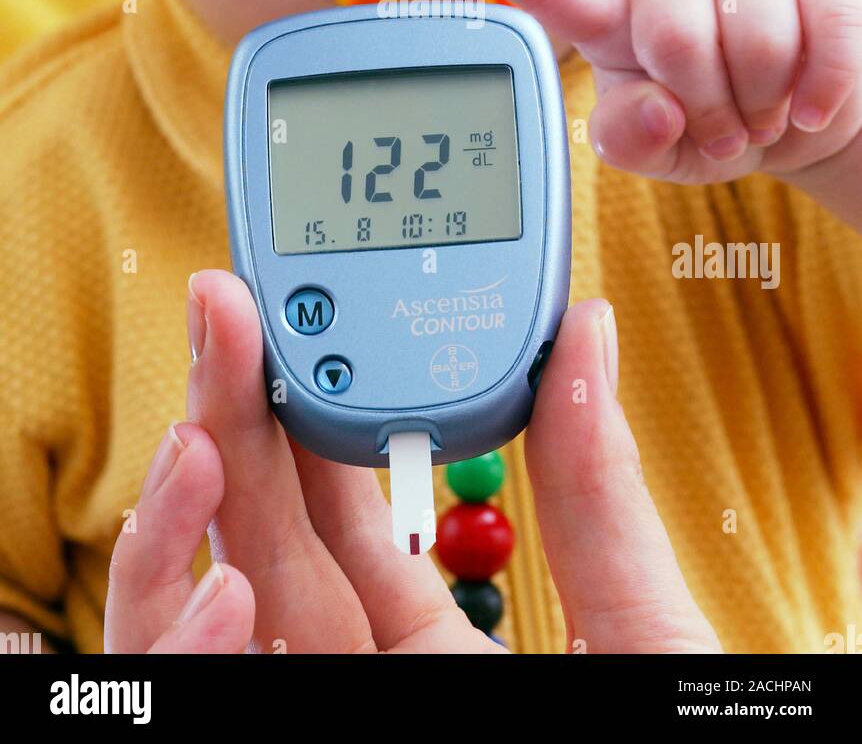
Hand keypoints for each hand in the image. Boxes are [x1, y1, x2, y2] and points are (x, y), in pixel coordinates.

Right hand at [105, 272, 720, 652]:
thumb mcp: (640, 637)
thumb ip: (597, 498)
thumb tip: (584, 342)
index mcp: (439, 651)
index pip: (346, 520)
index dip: (311, 418)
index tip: (303, 326)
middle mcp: (361, 685)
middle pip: (266, 544)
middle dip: (235, 420)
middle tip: (226, 315)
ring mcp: (315, 719)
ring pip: (209, 619)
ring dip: (184, 522)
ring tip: (206, 428)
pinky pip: (201, 710)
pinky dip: (182, 649)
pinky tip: (221, 584)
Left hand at [446, 0, 861, 185]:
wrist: (808, 114)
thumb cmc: (718, 124)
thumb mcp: (664, 151)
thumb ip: (633, 141)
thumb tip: (660, 108)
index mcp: (615, 20)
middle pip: (674, 40)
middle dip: (708, 109)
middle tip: (726, 129)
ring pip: (753, 41)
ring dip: (764, 105)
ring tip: (763, 111)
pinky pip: (820, 39)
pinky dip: (820, 94)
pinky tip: (812, 105)